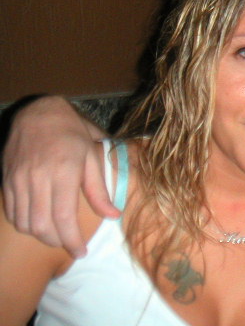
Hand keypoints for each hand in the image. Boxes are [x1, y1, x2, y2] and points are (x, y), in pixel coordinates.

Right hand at [1, 96, 119, 257]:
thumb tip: (113, 215)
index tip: (80, 252)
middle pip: (41, 226)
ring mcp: (18, 180)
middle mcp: (37, 178)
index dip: (71, 240)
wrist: (38, 113)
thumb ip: (99, 190)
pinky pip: (12, 212)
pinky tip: (38, 223)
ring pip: (24, 223)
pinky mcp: (6, 180)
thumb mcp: (92, 157)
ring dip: (40, 235)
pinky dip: (24, 224)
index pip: (63, 218)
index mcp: (63, 172)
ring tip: (57, 235)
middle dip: (57, 242)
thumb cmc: (72, 134)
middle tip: (70, 245)